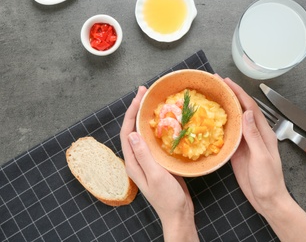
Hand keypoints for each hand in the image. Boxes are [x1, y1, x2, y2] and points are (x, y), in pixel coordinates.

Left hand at [120, 86, 198, 241]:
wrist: (178, 213)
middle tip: (145, 92)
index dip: (131, 113)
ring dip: (146, 116)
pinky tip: (166, 120)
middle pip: (133, 130)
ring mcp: (148, 160)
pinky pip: (155, 140)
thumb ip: (143, 155)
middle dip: (137, 110)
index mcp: (133, 162)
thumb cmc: (167, 198)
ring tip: (152, 101)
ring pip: (144, 133)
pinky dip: (158, 127)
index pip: (126, 132)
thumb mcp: (155, 176)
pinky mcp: (158, 161)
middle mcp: (137, 159)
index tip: (138, 97)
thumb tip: (132, 133)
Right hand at [222, 77, 288, 214]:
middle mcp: (254, 133)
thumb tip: (246, 113)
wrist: (267, 200)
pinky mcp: (237, 151)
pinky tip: (211, 120)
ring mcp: (245, 142)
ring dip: (223, 107)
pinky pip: (228, 133)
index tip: (226, 81)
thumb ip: (254, 136)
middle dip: (229, 95)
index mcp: (263, 132)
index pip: (250, 107)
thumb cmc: (269, 181)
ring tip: (210, 96)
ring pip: (234, 119)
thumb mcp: (262, 157)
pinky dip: (220, 124)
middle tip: (214, 84)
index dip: (238, 92)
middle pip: (241, 109)